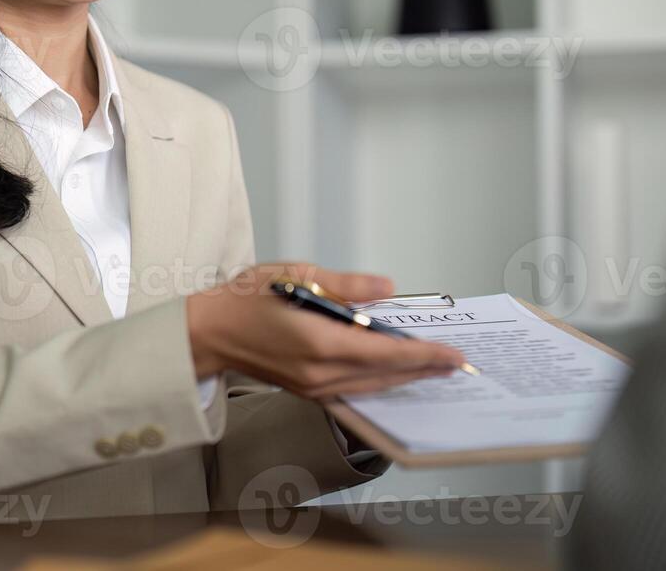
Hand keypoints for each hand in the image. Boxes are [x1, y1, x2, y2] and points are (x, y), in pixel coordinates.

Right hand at [185, 263, 467, 400]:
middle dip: (423, 368)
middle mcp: (320, 372)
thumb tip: (386, 288)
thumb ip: (346, 285)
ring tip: (434, 367)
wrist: (211, 332)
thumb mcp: (296, 273)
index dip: (424, 354)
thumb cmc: (247, 298)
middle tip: (455, 363)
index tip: (452, 354)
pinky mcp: (309, 392)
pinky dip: (381, 381)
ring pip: (373, 386)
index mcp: (319, 341)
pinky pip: (356, 389)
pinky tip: (394, 372)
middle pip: (386, 375)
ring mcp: (314, 387)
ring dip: (405, 377)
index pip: (385, 352)